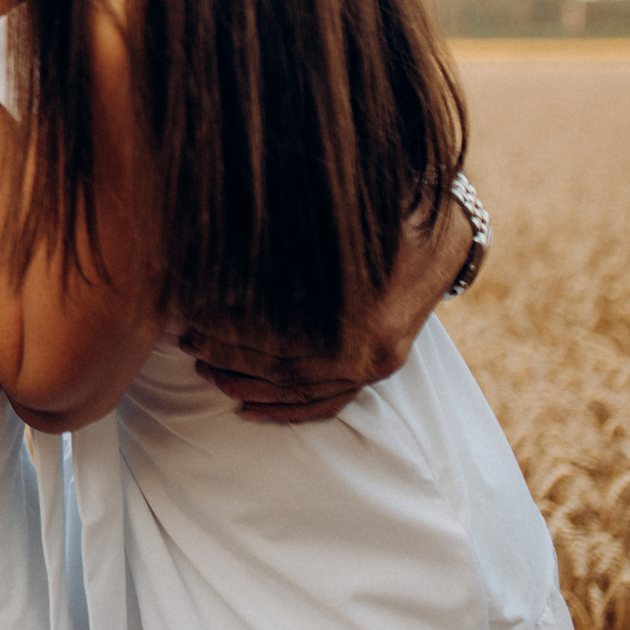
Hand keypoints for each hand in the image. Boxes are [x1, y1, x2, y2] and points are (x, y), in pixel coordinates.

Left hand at [179, 188, 472, 422]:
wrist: (442, 233)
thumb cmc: (380, 219)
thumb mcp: (328, 230)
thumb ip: (277, 253)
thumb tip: (215, 260)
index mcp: (356, 318)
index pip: (273, 340)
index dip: (227, 333)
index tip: (190, 320)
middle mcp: (369, 351)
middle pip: (283, 369)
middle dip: (229, 358)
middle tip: (187, 344)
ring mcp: (377, 365)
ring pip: (301, 391)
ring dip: (249, 385)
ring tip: (205, 371)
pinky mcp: (379, 368)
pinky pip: (329, 402)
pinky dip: (287, 410)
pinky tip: (248, 410)